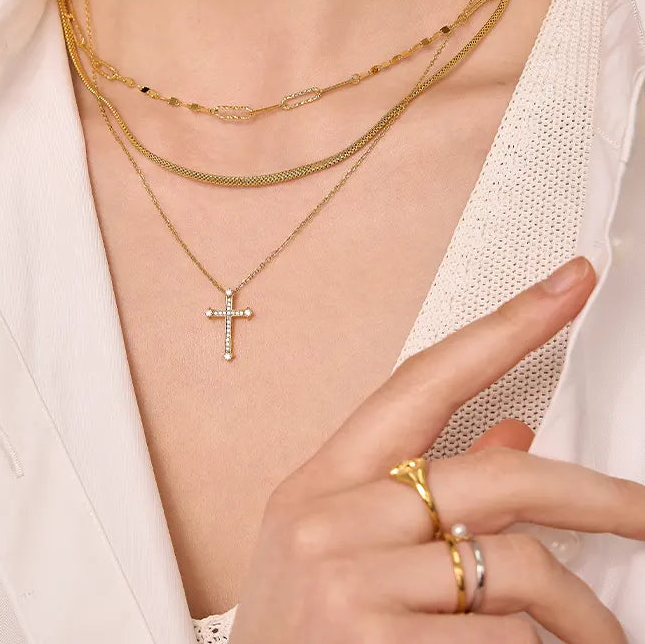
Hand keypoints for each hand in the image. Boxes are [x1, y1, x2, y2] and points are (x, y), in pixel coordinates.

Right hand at [229, 256, 643, 642]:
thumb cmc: (296, 639)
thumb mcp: (341, 552)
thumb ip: (423, 494)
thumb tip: (515, 437)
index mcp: (322, 482)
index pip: (425, 380)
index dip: (506, 327)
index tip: (569, 284)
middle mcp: (331, 521)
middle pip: (499, 477)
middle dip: (597, 497)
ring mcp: (352, 586)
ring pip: (517, 569)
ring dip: (577, 614)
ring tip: (595, 638)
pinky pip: (506, 640)